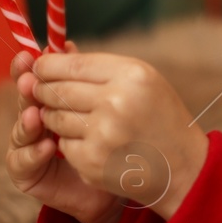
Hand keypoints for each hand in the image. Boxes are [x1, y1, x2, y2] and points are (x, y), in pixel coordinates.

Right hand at [6, 49, 124, 222]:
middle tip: (30, 82)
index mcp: (49, 99)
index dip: (28, 67)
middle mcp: (34, 120)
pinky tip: (47, 147)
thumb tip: (68, 45)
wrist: (115, 183)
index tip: (29, 56)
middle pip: (24, 100)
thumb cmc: (111, 140)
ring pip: (21, 129)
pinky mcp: (25, 173)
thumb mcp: (98, 105)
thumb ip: (82, 79)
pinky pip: (21, 161)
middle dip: (27, 92)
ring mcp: (26, 146)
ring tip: (37, 116)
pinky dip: (33, 153)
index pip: (33, 78)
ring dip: (28, 122)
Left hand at [31, 49, 209, 220]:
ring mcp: (103, 134)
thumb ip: (101, 67)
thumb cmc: (160, 117)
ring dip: (53, 117)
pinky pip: (62, 145)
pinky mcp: (93, 161)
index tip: (38, 67)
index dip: (47, 65)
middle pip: (57, 90)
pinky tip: (89, 142)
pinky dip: (68, 143)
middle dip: (43, 90)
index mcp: (131, 75)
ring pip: (54, 118)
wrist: (183, 167)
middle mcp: (116, 102)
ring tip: (72, 117)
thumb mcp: (143, 80)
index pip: (72, 65)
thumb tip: (51, 55)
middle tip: (41, 91)